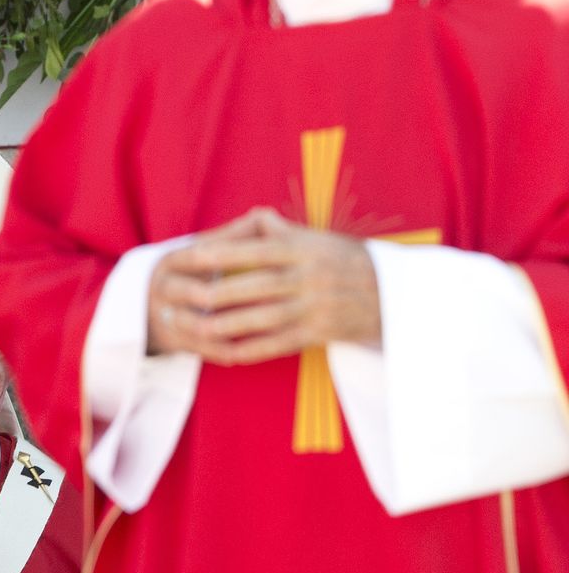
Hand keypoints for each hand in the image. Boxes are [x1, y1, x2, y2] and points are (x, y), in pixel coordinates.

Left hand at [147, 208, 380, 364]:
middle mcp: (309, 277)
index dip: (223, 254)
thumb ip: (277, 229)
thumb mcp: (315, 238)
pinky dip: (249, 350)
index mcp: (305, 249)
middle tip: (178, 299)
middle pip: (254, 287)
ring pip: (261, 319)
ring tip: (193, 329)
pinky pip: (278, 344)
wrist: (393, 293)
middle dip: (214, 295)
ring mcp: (314, 307)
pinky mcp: (319, 333)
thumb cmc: (343, 260)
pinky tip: (223, 354)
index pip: (257, 250)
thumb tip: (247, 218)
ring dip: (224, 327)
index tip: (191, 257)